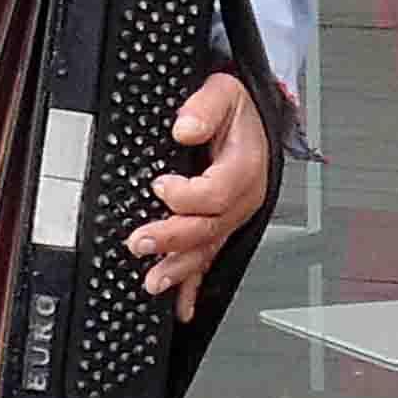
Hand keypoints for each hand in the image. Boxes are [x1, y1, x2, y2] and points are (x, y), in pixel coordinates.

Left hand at [125, 73, 269, 322]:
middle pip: (209, 226)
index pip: (217, 192)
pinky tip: (181, 306)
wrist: (256, 121)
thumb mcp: (224, 91)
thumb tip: (184, 127)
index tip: (159, 186)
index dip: (186, 194)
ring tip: (154, 281)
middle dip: (173, 238)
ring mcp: (233, 217)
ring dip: (179, 268)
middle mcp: (243, 198)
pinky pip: (209, 259)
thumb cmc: (239, 111)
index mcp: (246, 166)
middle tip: (141, 242)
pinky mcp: (222, 226)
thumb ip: (204, 106)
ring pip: (207, 249)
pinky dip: (194, 285)